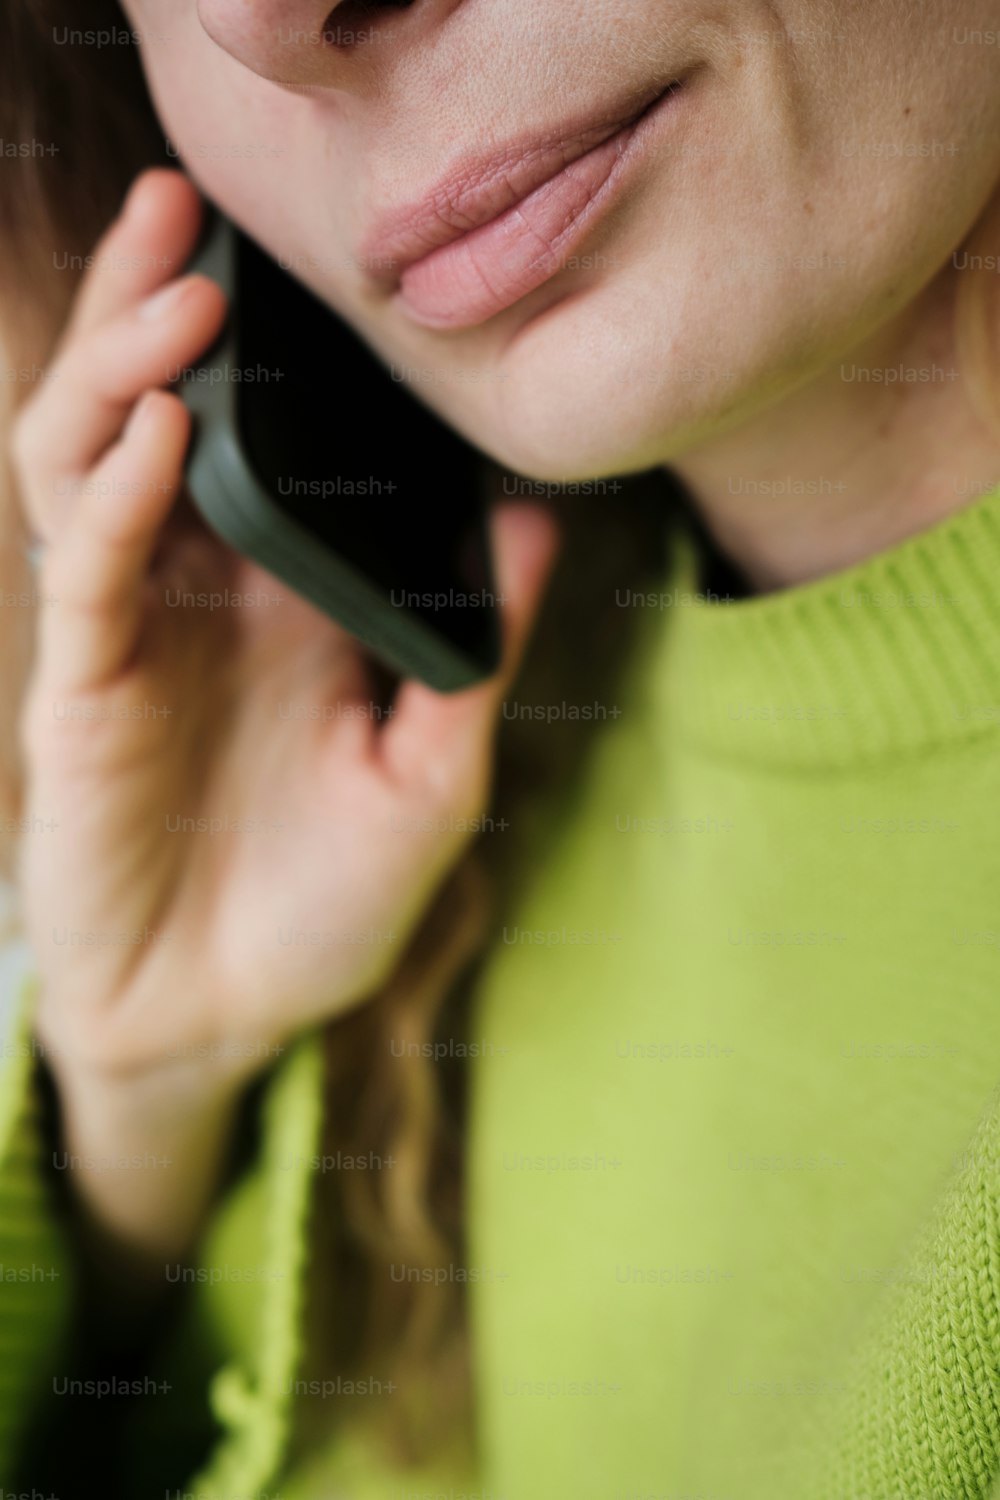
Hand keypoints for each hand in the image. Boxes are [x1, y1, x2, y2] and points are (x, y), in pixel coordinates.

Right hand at [12, 169, 558, 1098]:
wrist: (231, 1017)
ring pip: (95, 467)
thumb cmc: (328, 903)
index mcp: (285, 601)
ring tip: (177, 295)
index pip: (263, 444)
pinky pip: (92, 571)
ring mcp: (136, 635)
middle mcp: (203, 597)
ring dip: (126, 373)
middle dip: (159, 310)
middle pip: (156, 417)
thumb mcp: (430, 777)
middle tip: (184, 208)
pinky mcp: (86, 692)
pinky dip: (122, 495)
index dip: (264, 350)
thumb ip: (470, 655)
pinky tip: (162, 432)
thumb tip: (533, 527)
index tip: (303, 263)